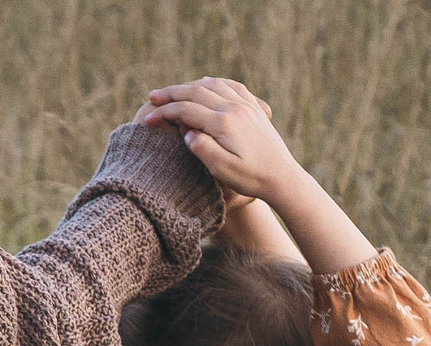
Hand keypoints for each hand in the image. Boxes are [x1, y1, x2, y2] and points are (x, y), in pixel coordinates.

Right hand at [142, 78, 301, 203]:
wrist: (283, 177)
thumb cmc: (251, 178)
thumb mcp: (222, 170)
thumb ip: (202, 148)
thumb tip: (186, 132)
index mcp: (224, 123)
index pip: (186, 110)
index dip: (164, 113)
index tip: (147, 121)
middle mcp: (235, 108)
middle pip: (197, 91)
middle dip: (172, 93)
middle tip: (152, 97)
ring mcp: (246, 105)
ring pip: (213, 84)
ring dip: (190, 85)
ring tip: (174, 91)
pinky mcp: (254, 108)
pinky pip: (231, 85)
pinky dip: (214, 82)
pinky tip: (206, 85)